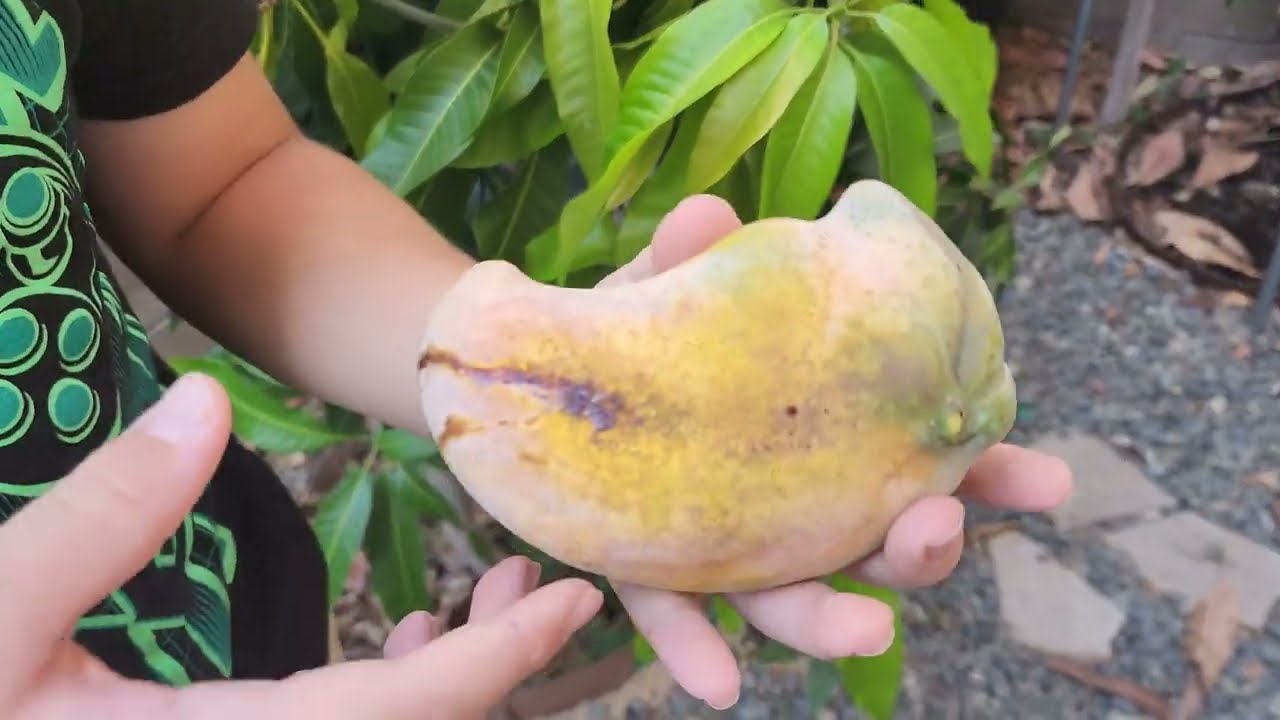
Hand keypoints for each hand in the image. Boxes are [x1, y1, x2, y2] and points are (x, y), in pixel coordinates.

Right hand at [0, 373, 602, 719]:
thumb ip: (98, 518)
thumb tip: (199, 400)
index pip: (399, 717)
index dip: (497, 662)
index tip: (579, 600)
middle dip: (494, 669)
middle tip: (539, 582)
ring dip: (450, 683)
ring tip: (485, 599)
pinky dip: (391, 699)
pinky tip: (395, 644)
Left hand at [596, 195, 1073, 709]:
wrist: (543, 382)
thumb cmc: (633, 331)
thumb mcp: (667, 290)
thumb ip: (689, 260)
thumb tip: (707, 214)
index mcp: (819, 428)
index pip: (918, 453)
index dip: (987, 473)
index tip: (1051, 481)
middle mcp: (785, 496)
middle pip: (872, 539)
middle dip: (920, 546)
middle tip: (939, 527)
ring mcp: (723, 540)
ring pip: (789, 595)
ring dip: (829, 619)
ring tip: (870, 631)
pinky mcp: (649, 567)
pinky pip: (675, 612)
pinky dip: (696, 645)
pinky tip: (720, 682)